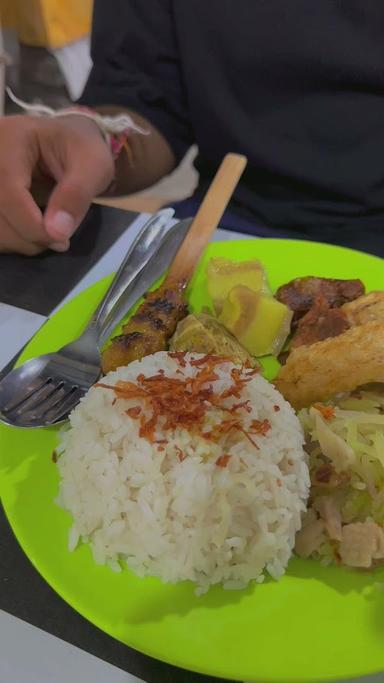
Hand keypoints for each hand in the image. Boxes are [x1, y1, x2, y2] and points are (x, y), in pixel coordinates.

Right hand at [0, 114, 114, 253]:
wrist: (66, 144)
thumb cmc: (80, 150)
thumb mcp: (93, 164)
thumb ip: (77, 194)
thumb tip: (57, 232)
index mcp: (8, 139)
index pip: (8, 194)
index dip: (33, 226)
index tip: (62, 241)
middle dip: (30, 236)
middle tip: (59, 238)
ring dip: (21, 241)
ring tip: (48, 232)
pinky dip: (13, 238)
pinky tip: (32, 231)